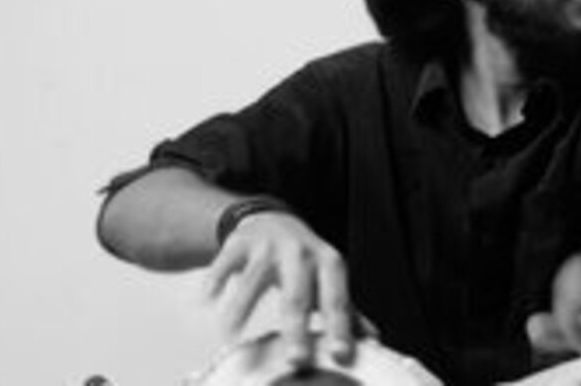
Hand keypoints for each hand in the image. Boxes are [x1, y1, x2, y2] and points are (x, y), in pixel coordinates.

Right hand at [203, 211, 357, 368]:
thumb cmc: (304, 260)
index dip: (340, 328)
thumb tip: (374, 341)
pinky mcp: (239, 242)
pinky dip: (216, 280)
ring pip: (254, 279)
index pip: (336, 300)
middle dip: (297, 328)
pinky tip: (207, 300)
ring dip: (241, 308)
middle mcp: (301, 252)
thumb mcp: (328, 280)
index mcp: (328, 264)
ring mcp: (268, 245)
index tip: (340, 355)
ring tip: (231, 336)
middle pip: (298, 294)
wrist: (273, 220)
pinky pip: (225, 261)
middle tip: (296, 360)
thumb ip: (348, 311)